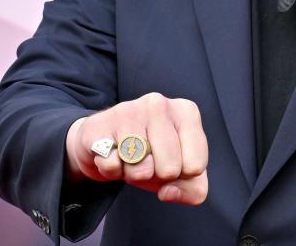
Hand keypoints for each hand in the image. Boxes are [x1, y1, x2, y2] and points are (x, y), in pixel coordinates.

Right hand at [64, 92, 207, 205]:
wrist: (104, 144)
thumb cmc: (151, 156)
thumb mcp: (182, 173)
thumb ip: (193, 190)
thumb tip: (168, 191)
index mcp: (187, 112)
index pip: (196, 166)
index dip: (181, 175)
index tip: (171, 160)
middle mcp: (159, 104)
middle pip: (170, 169)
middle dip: (157, 176)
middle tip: (147, 161)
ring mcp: (128, 111)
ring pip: (141, 169)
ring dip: (133, 174)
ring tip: (130, 159)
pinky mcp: (100, 126)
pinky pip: (112, 167)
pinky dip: (111, 171)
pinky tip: (112, 155)